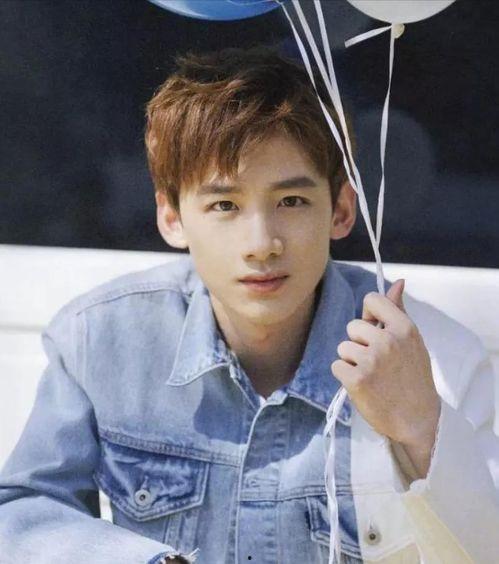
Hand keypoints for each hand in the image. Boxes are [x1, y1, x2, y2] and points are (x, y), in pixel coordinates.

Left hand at [331, 280, 440, 463]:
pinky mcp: (356, 379)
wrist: (418, 419)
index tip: (375, 330)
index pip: (373, 300)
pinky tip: (362, 386)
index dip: (369, 315)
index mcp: (404, 328)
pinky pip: (336, 366)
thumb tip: (397, 282)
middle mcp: (388, 341)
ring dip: (351, 361)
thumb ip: (398, 311)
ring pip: (343, 347)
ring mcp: (371, 360)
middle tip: (376, 363)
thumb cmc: (413, 378)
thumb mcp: (412, 342)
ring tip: (371, 376)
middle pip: (353, 326)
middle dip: (359, 343)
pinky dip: (344, 376)